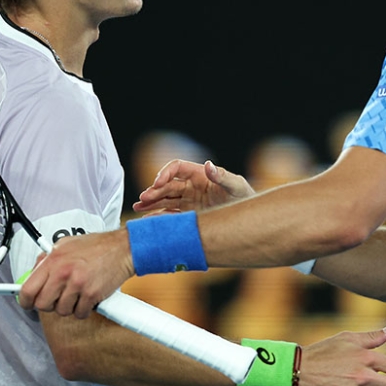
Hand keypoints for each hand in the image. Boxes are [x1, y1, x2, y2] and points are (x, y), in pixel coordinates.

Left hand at [18, 230, 134, 317]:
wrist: (123, 248)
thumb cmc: (97, 246)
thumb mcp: (65, 244)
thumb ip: (48, 259)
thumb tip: (33, 272)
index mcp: (53, 260)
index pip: (27, 289)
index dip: (25, 302)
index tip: (28, 304)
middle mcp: (63, 272)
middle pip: (42, 305)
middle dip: (49, 304)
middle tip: (58, 297)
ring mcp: (77, 284)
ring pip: (61, 311)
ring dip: (68, 306)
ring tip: (77, 294)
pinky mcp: (91, 294)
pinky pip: (79, 313)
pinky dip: (83, 309)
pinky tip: (87, 298)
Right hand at [133, 160, 253, 213]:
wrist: (248, 218)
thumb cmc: (244, 197)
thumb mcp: (236, 186)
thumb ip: (223, 176)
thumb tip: (209, 165)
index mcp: (199, 174)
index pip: (176, 168)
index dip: (165, 173)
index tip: (157, 183)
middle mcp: (191, 186)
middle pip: (167, 185)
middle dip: (154, 191)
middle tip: (142, 200)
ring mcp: (188, 200)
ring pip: (165, 199)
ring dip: (151, 202)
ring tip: (138, 208)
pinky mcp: (188, 215)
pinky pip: (170, 214)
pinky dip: (158, 216)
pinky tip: (148, 220)